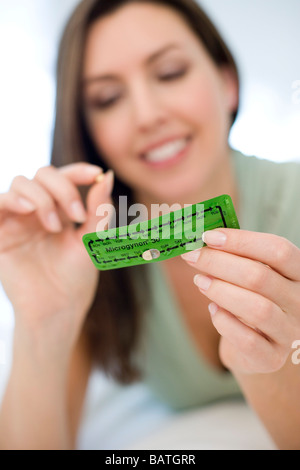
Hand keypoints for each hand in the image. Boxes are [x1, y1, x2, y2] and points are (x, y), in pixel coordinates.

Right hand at [0, 163, 114, 355]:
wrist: (58, 309)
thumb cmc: (76, 278)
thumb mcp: (92, 240)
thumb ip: (98, 209)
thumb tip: (108, 176)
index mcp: (61, 210)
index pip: (65, 177)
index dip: (79, 171)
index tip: (96, 174)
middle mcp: (38, 210)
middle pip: (43, 174)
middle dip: (63, 188)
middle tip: (78, 215)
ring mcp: (18, 220)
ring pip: (21, 183)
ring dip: (42, 197)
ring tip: (54, 226)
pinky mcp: (0, 233)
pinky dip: (11, 199)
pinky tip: (29, 209)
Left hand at [181, 229, 299, 374]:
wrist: (256, 348)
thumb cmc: (251, 301)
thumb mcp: (252, 275)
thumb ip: (236, 257)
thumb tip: (203, 239)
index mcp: (299, 274)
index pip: (278, 250)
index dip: (241, 241)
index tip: (209, 236)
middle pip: (260, 276)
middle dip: (219, 262)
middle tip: (193, 256)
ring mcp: (289, 332)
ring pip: (257, 308)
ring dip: (220, 290)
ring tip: (200, 281)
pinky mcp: (271, 358)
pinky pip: (247, 340)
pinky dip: (224, 322)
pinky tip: (213, 310)